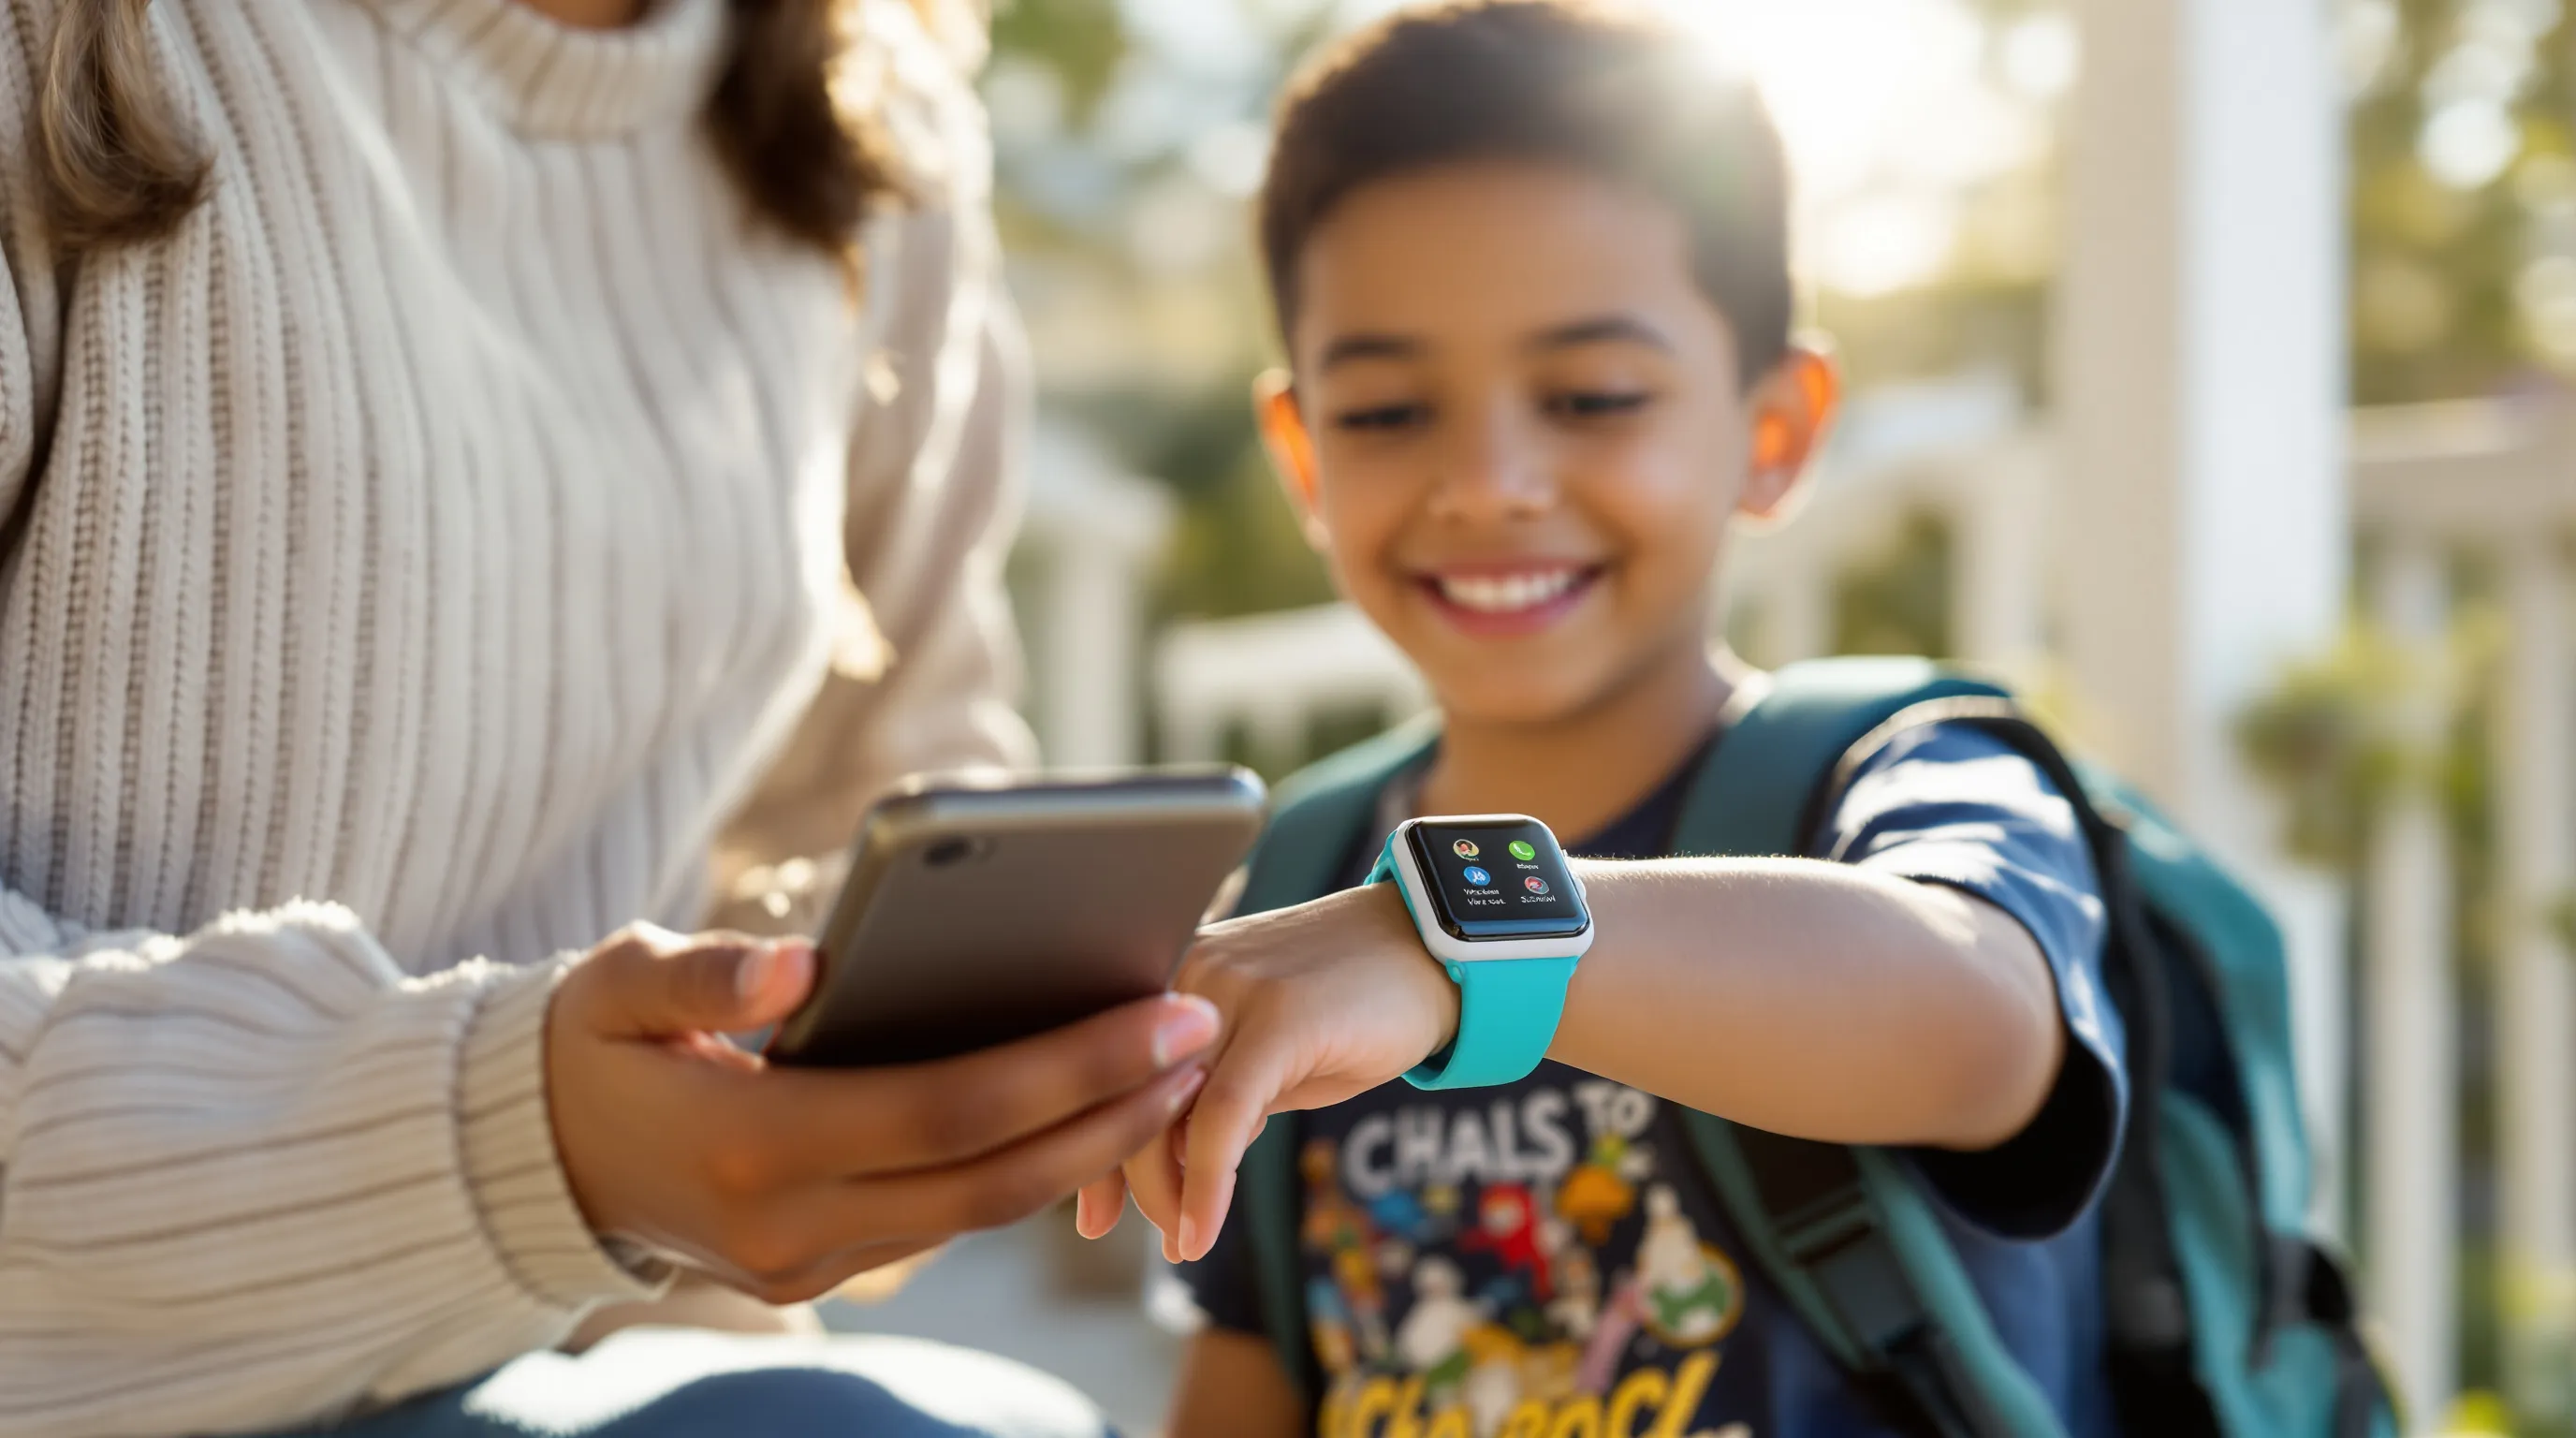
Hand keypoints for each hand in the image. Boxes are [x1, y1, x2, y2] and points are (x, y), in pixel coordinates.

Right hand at [547, 924, 1220, 1301]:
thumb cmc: (583, 1043)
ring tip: (1175, 1068)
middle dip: (1113, 1109)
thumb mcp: (615, 984)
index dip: (1069, 1068)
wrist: (529, 1157)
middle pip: (995, 1177)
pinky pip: (952, 1219)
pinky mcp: (823, 1268)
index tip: (1163, 1012)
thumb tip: (803, 957)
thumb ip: (706, 974)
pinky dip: (1031, 1165)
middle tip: (1204, 1032)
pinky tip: (1094, 1105)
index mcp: (752, 1146)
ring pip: (986, 1212)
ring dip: (1090, 1144)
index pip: (950, 1113)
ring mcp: (810, 1261)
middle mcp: (791, 1225)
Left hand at [1075, 884, 1455, 1261]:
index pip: (1110, 1071)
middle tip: (1162, 1238)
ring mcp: (1229, 990)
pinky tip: (1200, 1231)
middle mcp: (1188, 976)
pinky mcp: (1278, 1017)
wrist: (1438, 950)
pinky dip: (1207, 1182)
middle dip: (1132, 1182)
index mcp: (1177, 978)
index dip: (1092, 1145)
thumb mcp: (1273, 1057)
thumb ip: (1219, 1094)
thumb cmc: (1357, 1006)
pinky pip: (1222, 1115)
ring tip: (1185, 1242)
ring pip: (1165, 1109)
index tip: (1093, 1216)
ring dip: (1167, 1192)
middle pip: (1126, 1093)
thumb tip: (1177, 1161)